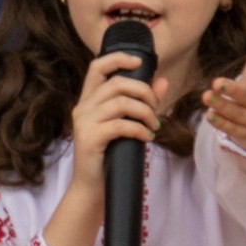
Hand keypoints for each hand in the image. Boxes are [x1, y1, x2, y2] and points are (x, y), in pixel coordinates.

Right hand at [68, 50, 168, 195]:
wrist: (92, 187)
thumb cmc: (110, 156)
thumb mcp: (127, 125)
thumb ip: (142, 102)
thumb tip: (162, 82)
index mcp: (89, 101)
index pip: (97, 67)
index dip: (118, 58)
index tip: (139, 62)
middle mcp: (83, 108)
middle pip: (117, 83)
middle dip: (144, 92)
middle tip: (155, 109)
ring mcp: (84, 122)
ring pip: (121, 103)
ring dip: (145, 112)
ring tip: (153, 126)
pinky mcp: (89, 138)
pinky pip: (121, 125)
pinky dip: (139, 129)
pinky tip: (146, 138)